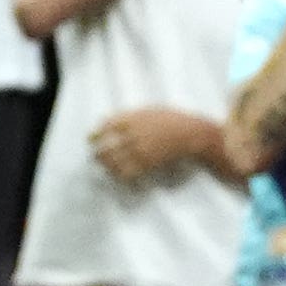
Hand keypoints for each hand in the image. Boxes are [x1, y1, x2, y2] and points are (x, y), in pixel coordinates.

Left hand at [87, 107, 204, 180]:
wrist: (194, 133)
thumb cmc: (172, 120)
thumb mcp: (150, 110)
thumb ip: (127, 115)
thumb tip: (103, 120)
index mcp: (133, 119)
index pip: (106, 127)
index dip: (95, 134)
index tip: (91, 139)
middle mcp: (134, 135)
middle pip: (106, 147)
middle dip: (98, 153)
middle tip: (96, 157)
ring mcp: (140, 150)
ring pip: (113, 162)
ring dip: (106, 166)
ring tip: (105, 167)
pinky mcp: (147, 164)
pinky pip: (126, 173)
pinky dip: (120, 175)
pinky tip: (119, 175)